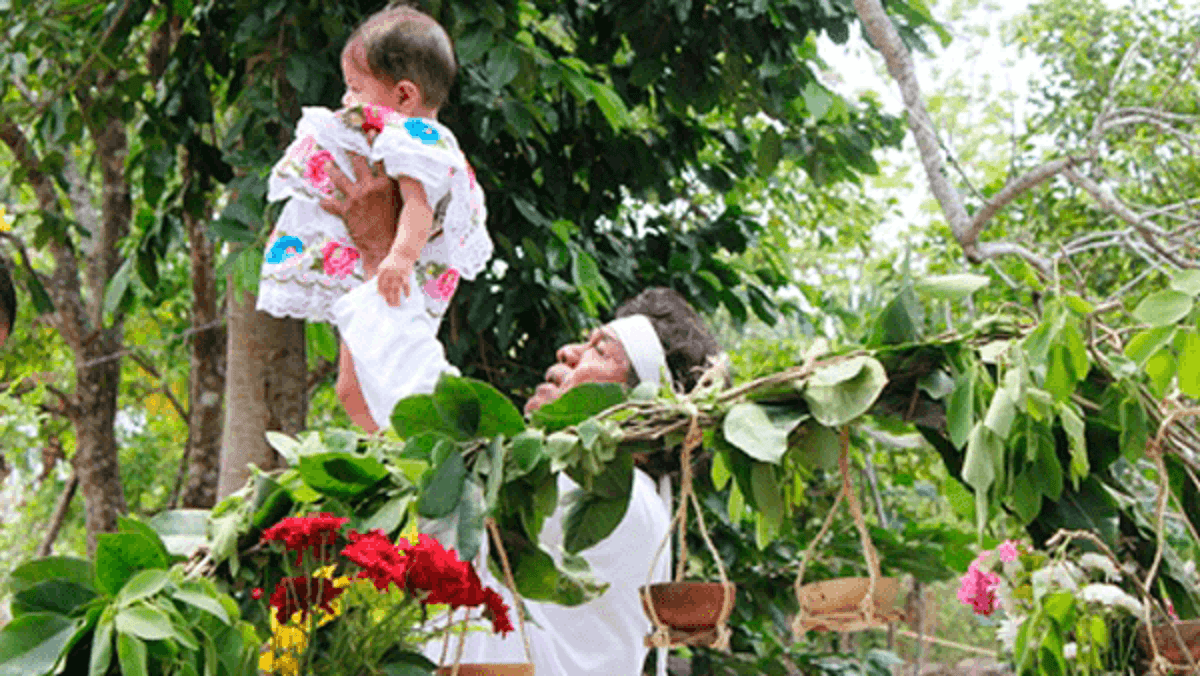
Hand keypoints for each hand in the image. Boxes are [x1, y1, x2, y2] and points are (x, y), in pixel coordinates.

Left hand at [320, 153, 401, 273]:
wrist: (385, 247)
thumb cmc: (399, 229)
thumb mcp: (406, 205)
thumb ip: (402, 191)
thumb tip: (407, 179)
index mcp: (386, 184)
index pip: (379, 159)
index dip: (374, 144)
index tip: (369, 133)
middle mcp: (370, 187)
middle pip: (358, 163)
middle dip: (351, 151)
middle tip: (344, 142)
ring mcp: (356, 197)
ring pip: (340, 178)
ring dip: (333, 170)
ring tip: (327, 163)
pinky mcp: (346, 210)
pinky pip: (332, 204)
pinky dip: (326, 203)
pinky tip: (321, 201)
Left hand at [376, 251, 413, 306]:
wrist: (403, 252)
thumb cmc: (392, 261)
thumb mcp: (383, 266)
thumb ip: (380, 276)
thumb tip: (379, 289)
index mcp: (382, 272)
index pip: (380, 285)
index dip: (381, 293)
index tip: (383, 299)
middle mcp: (389, 274)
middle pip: (388, 289)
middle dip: (389, 298)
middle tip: (390, 306)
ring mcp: (398, 274)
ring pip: (396, 289)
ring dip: (397, 298)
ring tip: (397, 305)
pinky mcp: (405, 274)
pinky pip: (406, 285)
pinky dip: (407, 291)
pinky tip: (407, 297)